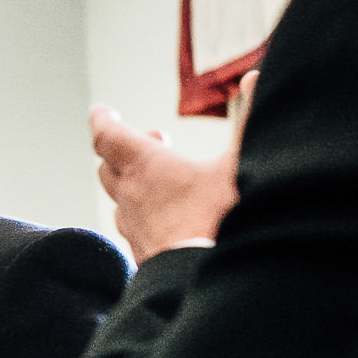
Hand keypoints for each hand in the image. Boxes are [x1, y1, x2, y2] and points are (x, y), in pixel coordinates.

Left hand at [90, 71, 257, 262]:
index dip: (103, 120)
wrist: (210, 282)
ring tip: (163, 182)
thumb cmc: (223, 220)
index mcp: (145, 166)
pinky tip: (170, 222)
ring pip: (118, 200)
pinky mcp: (144, 257)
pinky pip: (132, 231)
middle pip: (107, 166)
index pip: (105, 134)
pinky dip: (143, 217)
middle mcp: (131, 196)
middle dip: (124, 151)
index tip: (105, 112)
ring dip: (132, 186)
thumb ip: (250, 118)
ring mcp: (134, 229)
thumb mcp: (241, 162)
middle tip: (156, 146)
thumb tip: (254, 76)